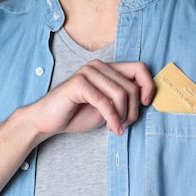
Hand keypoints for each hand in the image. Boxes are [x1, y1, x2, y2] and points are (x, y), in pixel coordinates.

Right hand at [30, 59, 155, 138]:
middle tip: (124, 124)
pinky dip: (112, 118)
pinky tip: (112, 129)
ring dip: (123, 116)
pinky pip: (104, 102)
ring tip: (116, 127)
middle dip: (133, 110)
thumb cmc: (76, 114)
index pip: (139, 68)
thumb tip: (146, 99)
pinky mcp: (78, 83)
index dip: (148, 85)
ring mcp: (87, 72)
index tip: (146, 103)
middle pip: (131, 86)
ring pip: (120, 94)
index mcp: (107, 68)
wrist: (47, 121)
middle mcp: (98, 66)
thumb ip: (124, 99)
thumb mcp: (108, 106)